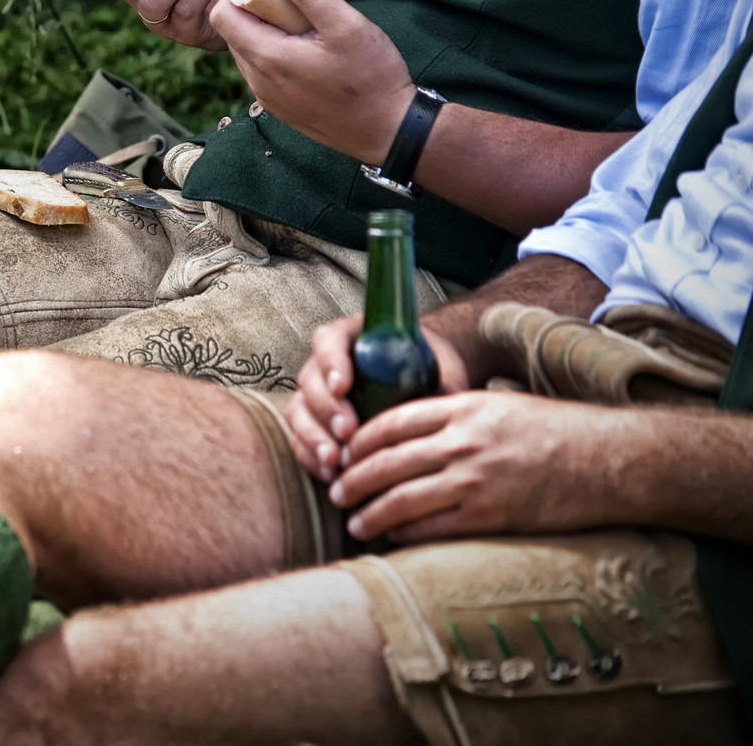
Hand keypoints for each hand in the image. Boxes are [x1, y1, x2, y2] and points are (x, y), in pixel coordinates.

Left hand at [209, 0, 413, 166]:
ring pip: (243, 50)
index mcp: (268, 59)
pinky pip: (258, 68)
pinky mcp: (280, 106)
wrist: (387, 132)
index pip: (223, 17)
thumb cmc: (372, 78)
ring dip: (248, 22)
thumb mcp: (347, 27)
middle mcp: (259, 81)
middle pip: (229, 33)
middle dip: (235, 0)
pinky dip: (260, 43)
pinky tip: (282, 31)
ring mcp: (267, 97)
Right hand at [288, 317, 470, 482]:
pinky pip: (299, 437)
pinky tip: (329, 473)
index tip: (343, 387)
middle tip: (347, 433)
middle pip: (310, 381)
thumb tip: (452, 397)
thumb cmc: (424, 364)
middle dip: (326, 410)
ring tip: (335, 461)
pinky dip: (310, 456)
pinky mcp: (312, 421)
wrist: (417, 376)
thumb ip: (443, 377)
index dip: (331, 364)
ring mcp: (315, 393)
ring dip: (314, 437)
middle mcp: (324, 362)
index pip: (328, 342)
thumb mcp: (438, 363)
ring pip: (299, 412)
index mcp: (349, 336)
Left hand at [329, 391, 600, 543]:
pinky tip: (393, 538)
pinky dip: (406, 535)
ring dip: (371, 513)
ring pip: (402, 499)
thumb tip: (408, 433)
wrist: (609, 461)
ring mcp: (476, 481)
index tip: (344, 453)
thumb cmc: (554, 430)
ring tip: (354, 522)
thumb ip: (454, 415)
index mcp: (462, 408)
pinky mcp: (491, 516)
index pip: (390, 421)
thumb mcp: (498, 406)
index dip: (359, 440)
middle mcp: (463, 442)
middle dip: (353, 480)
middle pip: (387, 462)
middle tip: (336, 492)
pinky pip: (434, 530)